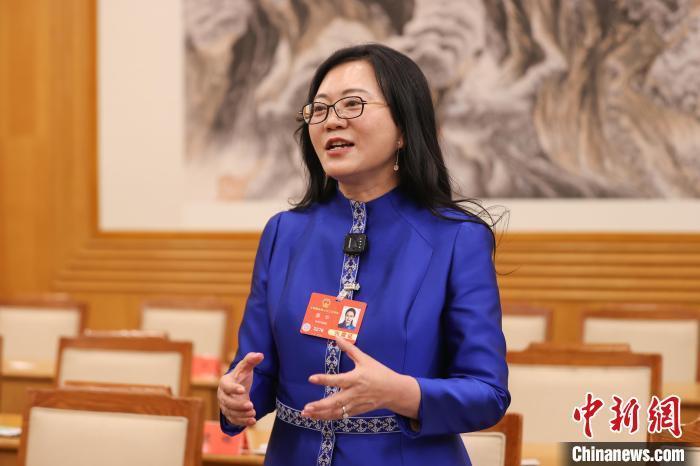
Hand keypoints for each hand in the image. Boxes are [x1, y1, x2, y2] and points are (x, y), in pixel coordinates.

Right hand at [217, 352, 263, 426]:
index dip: (233, 388)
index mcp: (225, 382)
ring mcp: (225, 406)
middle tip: (251, 405)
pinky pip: (234, 420)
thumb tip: (260, 355)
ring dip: (242, 414)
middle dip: (238, 405)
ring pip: (231, 413)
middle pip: (227, 402)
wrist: (237, 389)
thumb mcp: (245, 368)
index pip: (227, 386)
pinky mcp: (230, 415)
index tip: (243, 390)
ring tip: (253, 412)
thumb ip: (251, 360)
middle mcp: (222, 395)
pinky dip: (243, 422)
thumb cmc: (241, 377)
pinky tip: (253, 421)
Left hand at [301, 338, 419, 419]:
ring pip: (336, 412)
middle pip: (335, 402)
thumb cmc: (379, 373)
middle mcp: (354, 393)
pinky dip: (328, 417)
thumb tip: (336, 336)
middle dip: (320, 406)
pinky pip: (341, 416)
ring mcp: (355, 404)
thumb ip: (349, 349)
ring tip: (306, 414)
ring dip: (320, 414)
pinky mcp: (357, 411)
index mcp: (356, 378)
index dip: (324, 379)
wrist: (394, 391)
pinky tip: (317, 417)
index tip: (311, 378)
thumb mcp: (365, 359)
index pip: (338, 380)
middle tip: (306, 408)